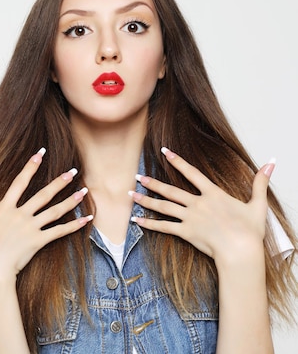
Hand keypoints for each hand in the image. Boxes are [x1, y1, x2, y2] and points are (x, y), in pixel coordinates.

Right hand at [0, 148, 91, 281]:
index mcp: (4, 209)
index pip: (19, 182)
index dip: (30, 167)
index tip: (39, 154)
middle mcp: (20, 215)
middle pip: (43, 194)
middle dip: (59, 182)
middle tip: (72, 171)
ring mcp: (30, 228)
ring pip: (55, 211)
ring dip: (71, 201)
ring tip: (84, 191)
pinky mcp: (38, 241)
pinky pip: (59, 232)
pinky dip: (74, 226)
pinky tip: (86, 219)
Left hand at [130, 147, 271, 261]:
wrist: (241, 250)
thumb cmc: (250, 230)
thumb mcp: (258, 204)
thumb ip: (260, 183)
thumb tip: (271, 163)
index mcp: (213, 194)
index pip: (192, 173)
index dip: (177, 161)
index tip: (165, 151)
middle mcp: (198, 203)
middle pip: (170, 190)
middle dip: (152, 182)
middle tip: (137, 176)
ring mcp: (190, 218)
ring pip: (163, 207)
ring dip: (146, 200)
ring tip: (131, 195)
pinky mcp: (186, 233)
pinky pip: (164, 227)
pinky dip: (149, 224)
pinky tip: (136, 220)